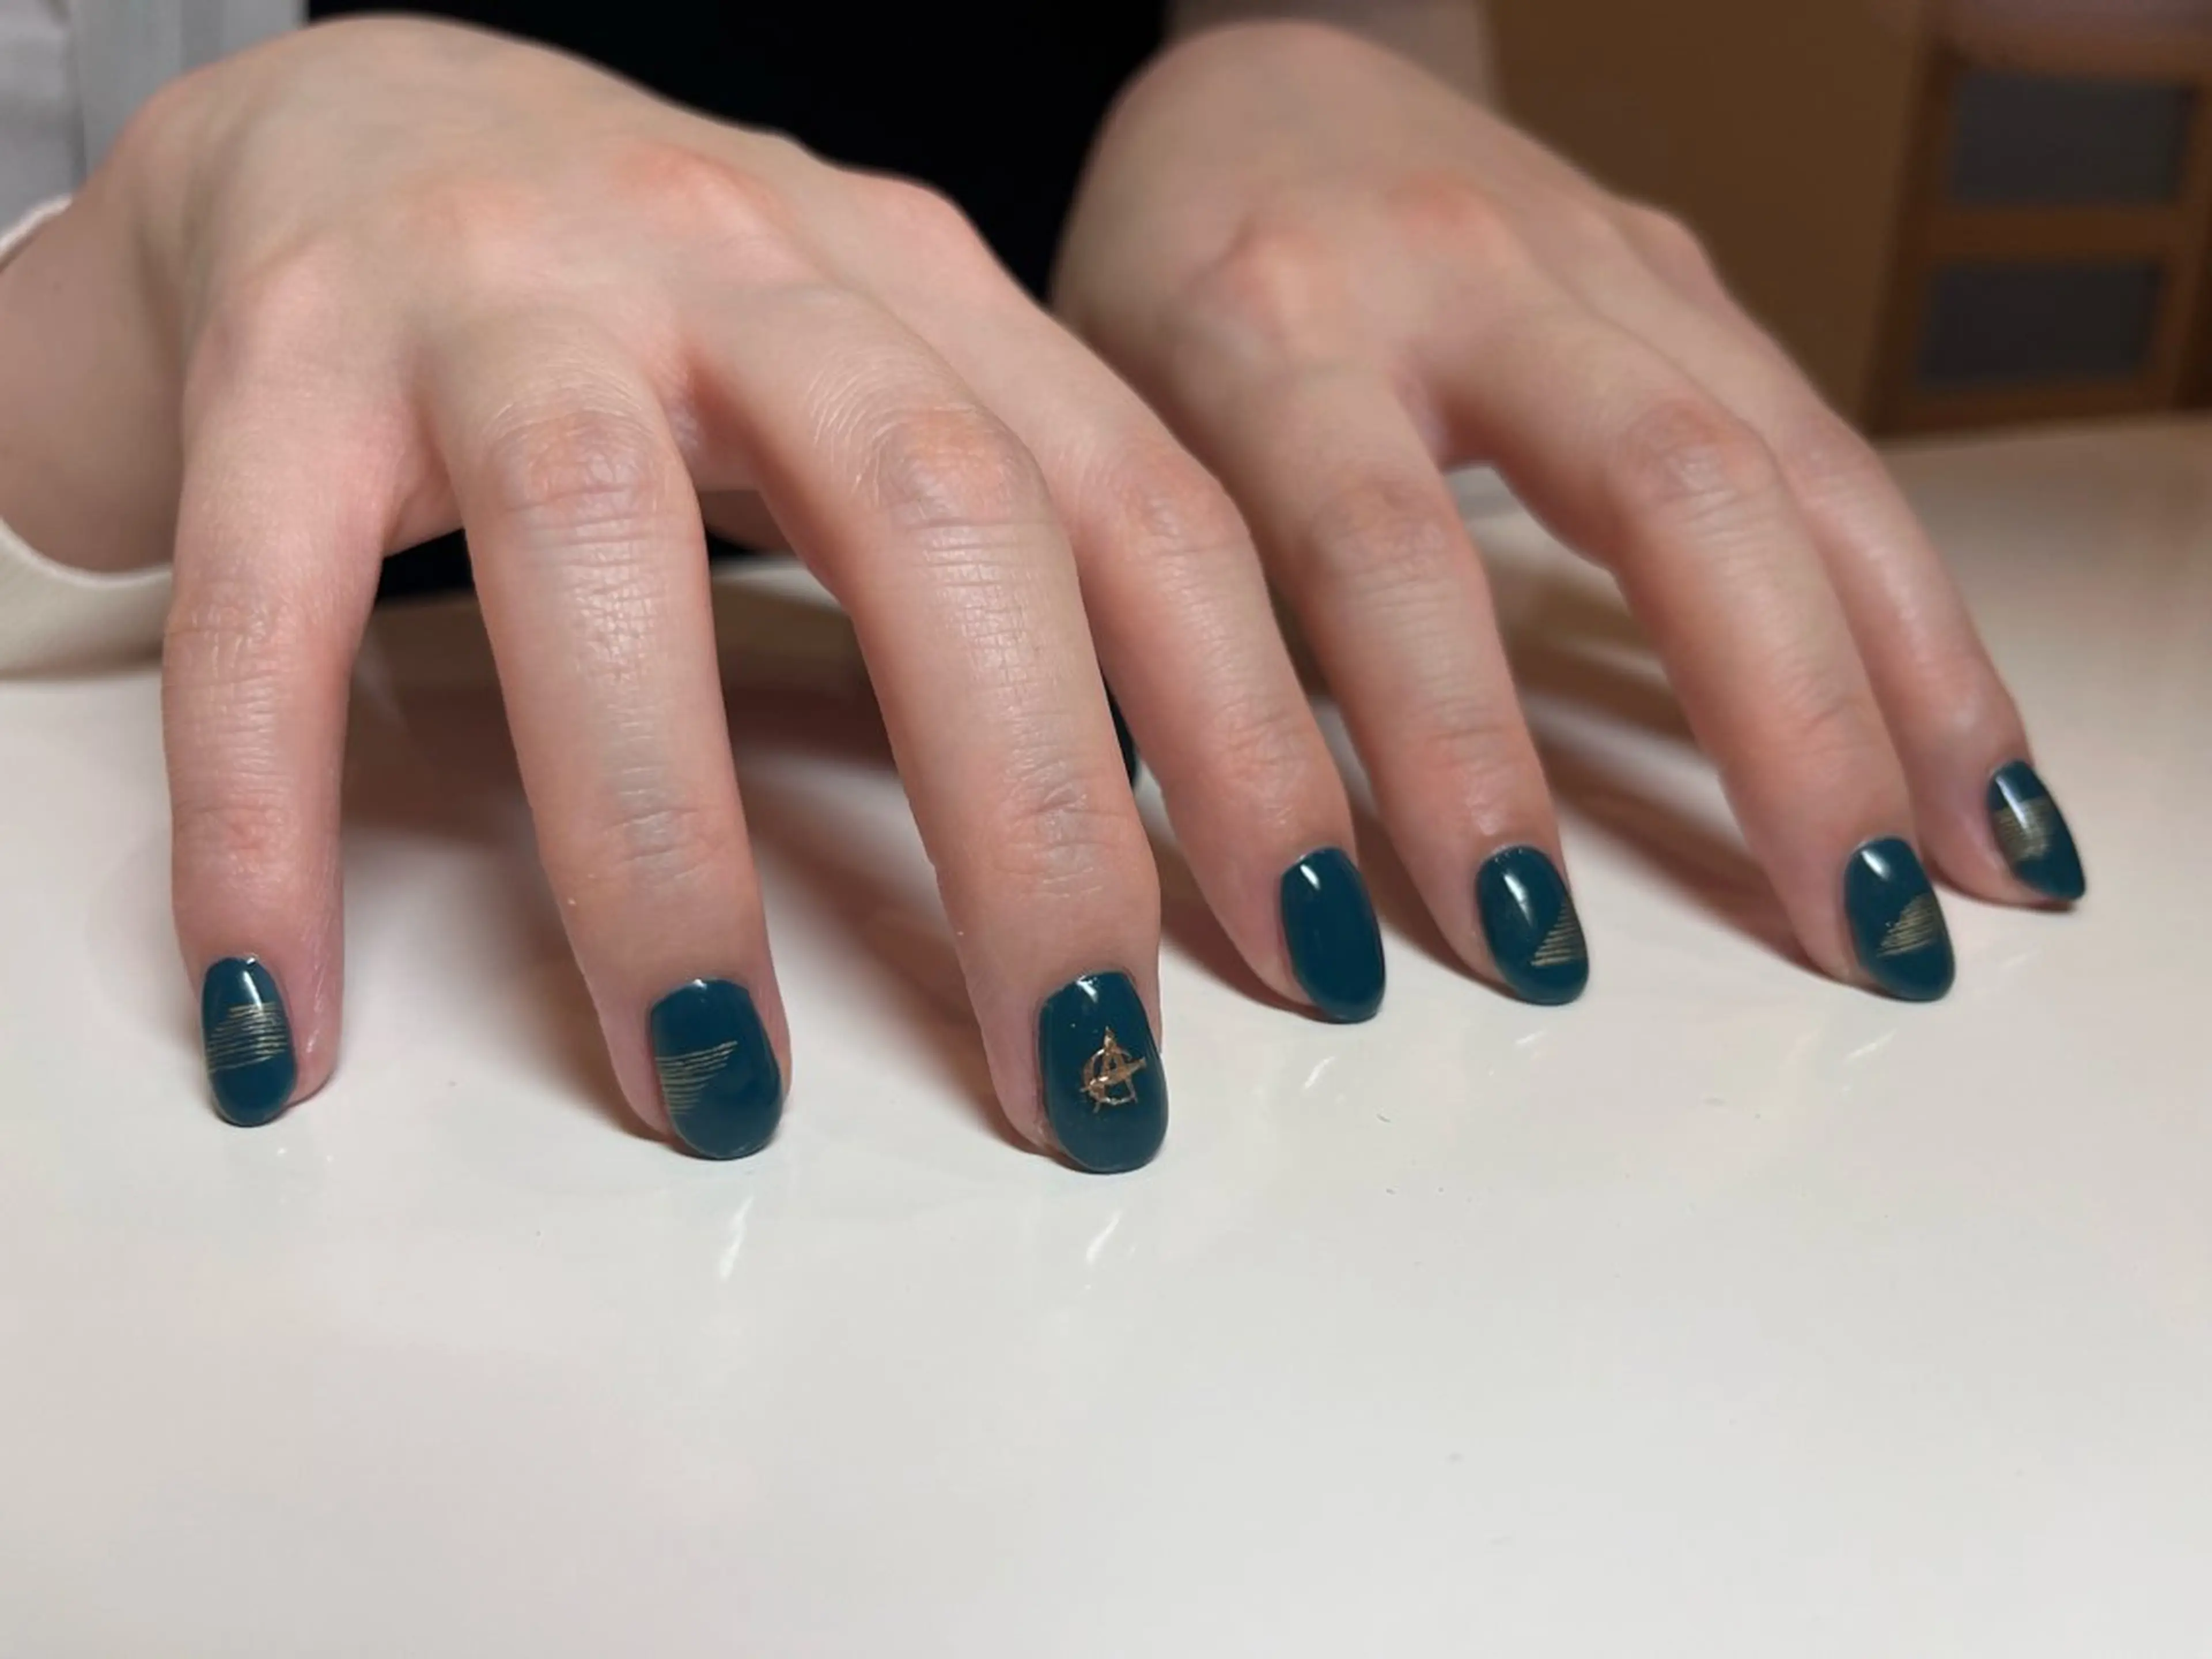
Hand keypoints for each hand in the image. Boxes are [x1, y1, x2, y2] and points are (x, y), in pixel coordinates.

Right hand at [0, 18, 1389, 1165]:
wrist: (338, 115)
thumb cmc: (642, 306)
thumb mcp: (869, 379)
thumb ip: (1011, 539)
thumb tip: (1174, 821)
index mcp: (919, 282)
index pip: (1141, 504)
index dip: (1250, 735)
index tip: (1309, 955)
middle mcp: (738, 254)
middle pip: (938, 518)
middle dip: (1032, 825)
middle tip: (1079, 1080)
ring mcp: (503, 287)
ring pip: (603, 545)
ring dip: (671, 852)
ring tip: (723, 1092)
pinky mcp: (282, 348)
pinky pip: (277, 595)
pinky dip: (278, 813)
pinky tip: (296, 1012)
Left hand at [1056, 21, 2084, 1004]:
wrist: (1246, 93)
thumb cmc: (1161, 295)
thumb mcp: (1114, 449)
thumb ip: (1165, 639)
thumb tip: (1202, 875)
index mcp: (1268, 326)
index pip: (1377, 547)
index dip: (1451, 748)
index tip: (1512, 932)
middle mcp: (1461, 274)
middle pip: (1666, 489)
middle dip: (1780, 724)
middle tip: (1849, 930)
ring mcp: (1597, 267)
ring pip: (1790, 461)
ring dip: (1908, 679)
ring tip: (1979, 867)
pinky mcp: (1682, 280)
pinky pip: (1824, 445)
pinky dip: (1908, 607)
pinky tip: (1962, 739)